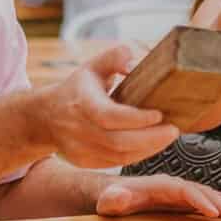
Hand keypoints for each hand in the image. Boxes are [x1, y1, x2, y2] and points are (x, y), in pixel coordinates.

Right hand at [38, 42, 180, 167]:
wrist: (46, 116)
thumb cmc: (77, 88)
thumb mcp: (93, 65)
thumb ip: (115, 57)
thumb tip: (135, 62)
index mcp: (81, 102)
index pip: (109, 116)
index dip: (136, 119)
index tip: (159, 114)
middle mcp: (78, 129)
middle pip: (118, 141)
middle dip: (150, 138)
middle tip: (173, 130)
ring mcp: (80, 149)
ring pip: (119, 157)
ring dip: (148, 149)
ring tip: (168, 137)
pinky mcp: (86, 162)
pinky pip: (116, 163)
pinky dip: (138, 156)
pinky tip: (152, 145)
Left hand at [95, 174, 220, 219]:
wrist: (109, 196)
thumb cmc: (108, 201)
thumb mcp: (107, 202)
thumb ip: (113, 199)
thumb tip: (120, 196)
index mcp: (159, 185)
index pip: (184, 190)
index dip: (199, 200)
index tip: (214, 213)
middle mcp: (172, 185)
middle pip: (200, 191)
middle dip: (219, 202)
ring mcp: (177, 193)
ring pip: (205, 194)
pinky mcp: (179, 201)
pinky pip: (203, 200)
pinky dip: (219, 203)